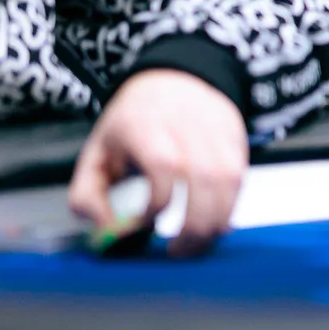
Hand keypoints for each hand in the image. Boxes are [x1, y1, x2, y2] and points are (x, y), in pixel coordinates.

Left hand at [68, 68, 247, 257]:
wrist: (176, 79)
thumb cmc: (133, 122)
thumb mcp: (95, 152)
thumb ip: (87, 196)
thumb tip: (107, 229)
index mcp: (146, 124)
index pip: (163, 163)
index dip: (157, 202)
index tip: (143, 223)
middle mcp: (188, 124)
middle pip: (204, 177)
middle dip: (194, 223)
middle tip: (177, 250)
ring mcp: (218, 129)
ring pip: (230, 180)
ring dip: (216, 220)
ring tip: (196, 244)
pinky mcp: (237, 137)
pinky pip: (241, 178)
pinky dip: (230, 207)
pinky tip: (213, 223)